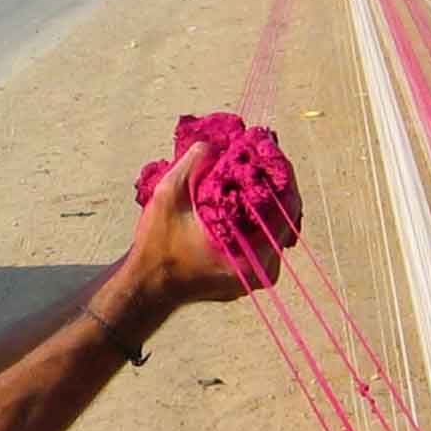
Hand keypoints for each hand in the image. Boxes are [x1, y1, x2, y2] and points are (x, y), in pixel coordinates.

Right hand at [128, 142, 299, 308]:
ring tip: (254, 170)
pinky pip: (261, 240)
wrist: (144, 287)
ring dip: (265, 199)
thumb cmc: (156, 248)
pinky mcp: (245, 275)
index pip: (286, 208)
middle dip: (274, 183)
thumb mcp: (168, 196)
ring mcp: (255, 276)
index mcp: (252, 257)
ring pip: (273, 228)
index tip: (269, 148)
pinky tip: (243, 195)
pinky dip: (255, 217)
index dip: (281, 173)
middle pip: (284, 217)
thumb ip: (192, 164)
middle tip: (261, 154)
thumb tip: (212, 144)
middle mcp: (261, 271)